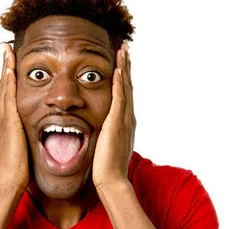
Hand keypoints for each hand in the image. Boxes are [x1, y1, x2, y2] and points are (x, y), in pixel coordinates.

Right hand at [0, 44, 28, 189]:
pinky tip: (11, 67)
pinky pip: (8, 95)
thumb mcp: (21, 148)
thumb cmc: (17, 168)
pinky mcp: (8, 121)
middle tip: (6, 48)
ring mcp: (2, 118)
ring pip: (4, 87)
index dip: (8, 78)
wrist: (8, 180)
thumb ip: (24, 138)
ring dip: (6, 68)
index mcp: (5, 123)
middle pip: (3, 86)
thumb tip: (32, 135)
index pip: (7, 95)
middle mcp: (1, 117)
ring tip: (7, 50)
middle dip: (5, 67)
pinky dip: (8, 80)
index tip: (11, 63)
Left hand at [92, 43, 135, 188]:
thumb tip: (100, 130)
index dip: (124, 76)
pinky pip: (119, 98)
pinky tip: (118, 70)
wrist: (112, 180)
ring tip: (123, 51)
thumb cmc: (107, 167)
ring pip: (126, 87)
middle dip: (126, 66)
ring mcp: (124, 120)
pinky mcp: (117, 123)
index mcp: (124, 122)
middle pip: (128, 85)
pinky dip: (120, 83)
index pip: (124, 93)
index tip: (121, 61)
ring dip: (124, 68)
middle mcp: (127, 117)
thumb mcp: (107, 145)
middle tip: (125, 48)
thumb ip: (106, 134)